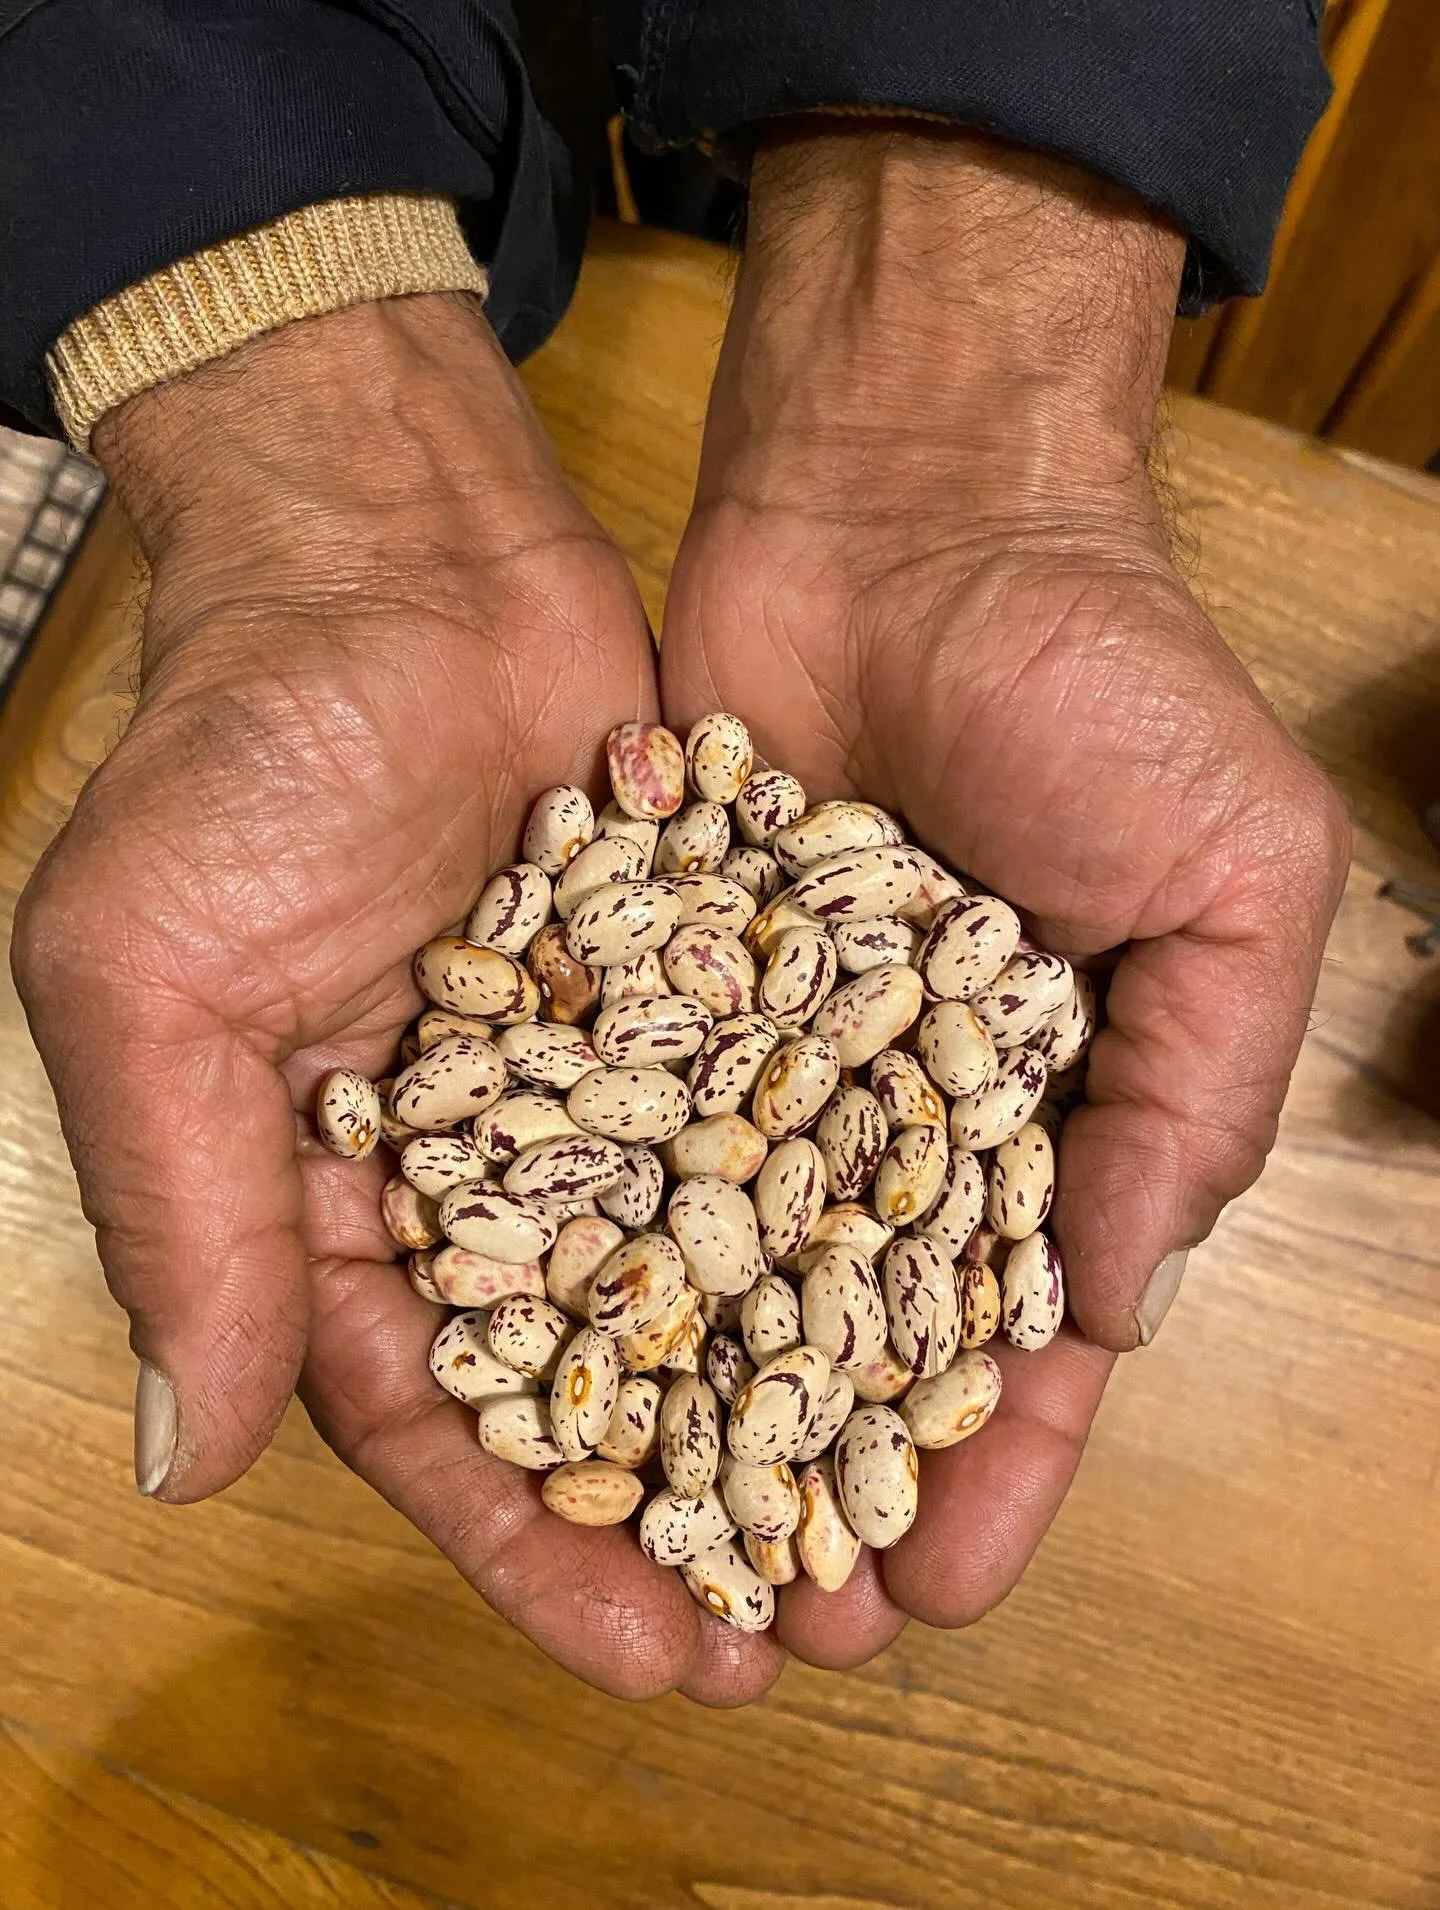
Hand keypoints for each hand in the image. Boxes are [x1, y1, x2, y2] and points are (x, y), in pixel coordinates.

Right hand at [12, 294, 782, 1703]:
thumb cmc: (235, 753)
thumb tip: (187, 1458)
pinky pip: (792, 1115)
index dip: (537, 1545)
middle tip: (811, 1636)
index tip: (656, 1654)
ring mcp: (610, 1075)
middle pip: (602, 1374)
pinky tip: (949, 1298)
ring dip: (798, 1391)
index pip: (440, 1417)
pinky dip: (855, 1205)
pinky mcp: (710, 985)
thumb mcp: (150, 977)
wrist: (389, 553)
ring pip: (716, 1266)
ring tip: (906, 1514)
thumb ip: (178, 1209)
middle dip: (699, 1512)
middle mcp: (487, 1160)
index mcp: (333, 1196)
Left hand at [661, 127, 1348, 1663]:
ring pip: (716, 1255)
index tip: (932, 1586)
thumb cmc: (1107, 683)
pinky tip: (539, 1345)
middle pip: (850, 1327)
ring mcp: (760, 1043)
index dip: (990, 1464)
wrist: (919, 504)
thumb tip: (1117, 1309)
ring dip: (689, 1401)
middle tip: (769, 1632)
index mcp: (1050, 1105)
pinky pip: (610, 1120)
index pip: (1020, 1325)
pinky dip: (583, 1227)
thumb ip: (1194, 1097)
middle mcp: (892, 1098)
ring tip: (643, 1549)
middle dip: (817, 1476)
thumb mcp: (1231, 884)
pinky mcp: (647, 974)